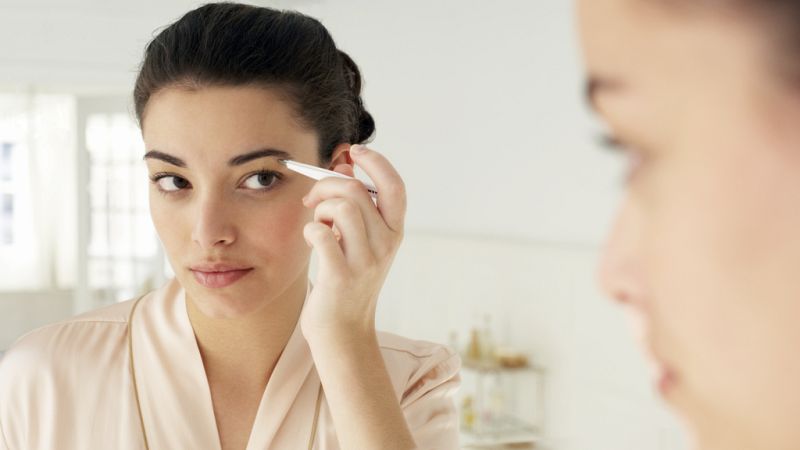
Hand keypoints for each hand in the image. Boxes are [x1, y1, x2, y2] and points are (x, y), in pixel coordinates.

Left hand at [299, 144, 405, 342]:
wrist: (343, 331)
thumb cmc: (346, 280)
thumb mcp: (360, 241)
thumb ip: (355, 205)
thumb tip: (344, 164)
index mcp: (394, 232)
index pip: (395, 186)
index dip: (377, 162)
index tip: (354, 151)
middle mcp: (385, 245)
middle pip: (357, 191)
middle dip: (327, 185)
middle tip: (313, 200)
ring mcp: (365, 261)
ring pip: (341, 207)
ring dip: (320, 208)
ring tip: (317, 224)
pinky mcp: (341, 276)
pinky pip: (321, 234)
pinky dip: (310, 229)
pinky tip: (311, 239)